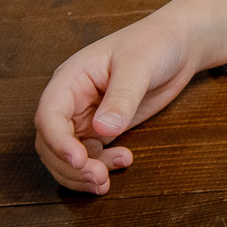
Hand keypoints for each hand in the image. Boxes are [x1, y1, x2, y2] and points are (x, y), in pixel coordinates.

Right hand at [32, 0, 226, 195]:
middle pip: (51, 142)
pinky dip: (100, 167)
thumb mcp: (138, 65)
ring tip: (107, 182)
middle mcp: (71, 101)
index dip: (57, 141)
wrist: (178, 45)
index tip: (78, 160)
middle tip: (99, 178)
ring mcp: (85, 117)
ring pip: (67, 155)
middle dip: (70, 166)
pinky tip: (124, 163)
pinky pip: (90, 155)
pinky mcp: (103, 129)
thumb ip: (121, 98)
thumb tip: (103, 130)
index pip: (49, 115)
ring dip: (82, 173)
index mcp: (70, 79)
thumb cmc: (154, 44)